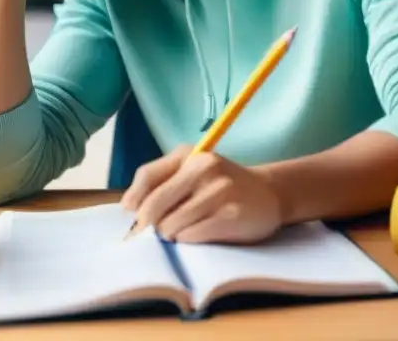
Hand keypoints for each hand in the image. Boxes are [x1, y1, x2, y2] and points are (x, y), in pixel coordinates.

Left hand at [121, 145, 283, 243]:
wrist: (269, 193)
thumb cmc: (221, 185)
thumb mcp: (192, 171)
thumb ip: (160, 182)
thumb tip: (128, 207)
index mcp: (189, 155)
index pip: (147, 177)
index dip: (134, 201)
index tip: (134, 217)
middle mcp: (203, 168)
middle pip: (153, 206)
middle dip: (150, 225)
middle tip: (159, 232)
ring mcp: (219, 191)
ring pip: (171, 225)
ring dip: (171, 236)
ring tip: (185, 232)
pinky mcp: (231, 215)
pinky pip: (192, 236)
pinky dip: (189, 242)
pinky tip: (200, 236)